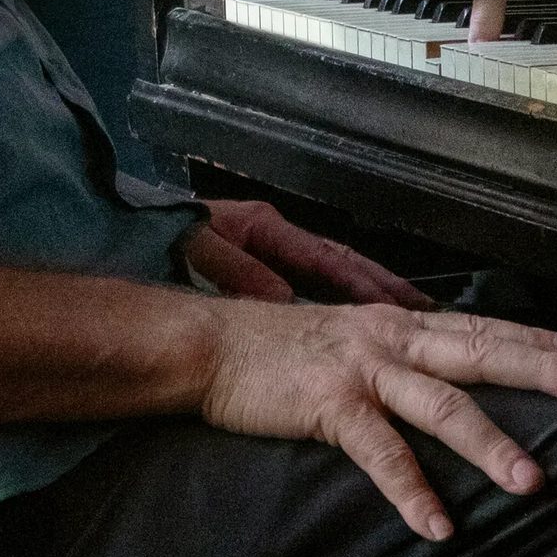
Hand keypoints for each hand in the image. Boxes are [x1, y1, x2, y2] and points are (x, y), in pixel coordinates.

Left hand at [183, 198, 434, 307]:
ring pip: (333, 280)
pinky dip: (339, 308)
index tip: (396, 303)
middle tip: (425, 309)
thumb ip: (237, 269)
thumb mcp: (198, 245)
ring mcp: (273, 260)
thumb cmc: (162, 240)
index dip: (362, 280)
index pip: (325, 255)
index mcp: (264, 227)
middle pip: (341, 264)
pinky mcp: (262, 284)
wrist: (132, 249)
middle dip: (381, 286)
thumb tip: (282, 298)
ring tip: (410, 321)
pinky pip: (311, 294)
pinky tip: (361, 330)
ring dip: (368, 298)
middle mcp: (277, 241)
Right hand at [201, 298, 556, 539]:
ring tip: (532, 483)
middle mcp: (389, 337)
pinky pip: (382, 453)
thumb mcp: (342, 338)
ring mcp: (362, 369)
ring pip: (443, 405)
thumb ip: (387, 351)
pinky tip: (439, 526)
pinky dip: (412, 491)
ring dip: (491, 444)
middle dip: (539, 369)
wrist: (207, 345)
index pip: (476, 325)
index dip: (529, 336)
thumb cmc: (272, 349)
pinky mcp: (330, 404)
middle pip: (479, 352)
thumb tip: (427, 371)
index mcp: (395, 322)